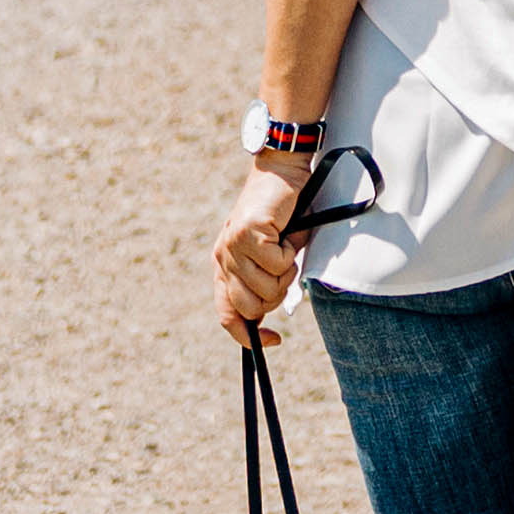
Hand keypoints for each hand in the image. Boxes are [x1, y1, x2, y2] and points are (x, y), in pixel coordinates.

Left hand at [215, 173, 307, 347]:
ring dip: (286, 271)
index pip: (227, 315)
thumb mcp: (270, 255)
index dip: (248, 336)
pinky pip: (277, 265)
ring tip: (285, 246)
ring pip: (267, 288)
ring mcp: (233, 246)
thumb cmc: (281, 215)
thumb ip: (265, 280)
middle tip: (286, 269)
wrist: (281, 172)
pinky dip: (290, 253)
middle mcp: (223, 259)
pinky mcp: (248, 233)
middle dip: (277, 295)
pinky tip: (285, 233)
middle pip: (251, 307)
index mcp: (225, 267)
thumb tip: (268, 315)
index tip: (274, 340)